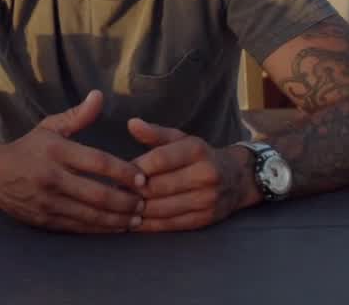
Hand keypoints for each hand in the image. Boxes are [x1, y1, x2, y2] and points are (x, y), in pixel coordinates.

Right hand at [0, 91, 147, 233]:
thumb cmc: (28, 148)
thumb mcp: (50, 127)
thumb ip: (78, 115)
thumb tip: (100, 96)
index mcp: (56, 151)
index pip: (98, 162)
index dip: (124, 172)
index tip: (142, 178)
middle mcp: (52, 177)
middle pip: (98, 194)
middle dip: (126, 201)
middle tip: (145, 202)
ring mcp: (47, 201)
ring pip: (91, 216)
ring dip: (118, 219)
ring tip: (137, 218)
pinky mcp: (45, 219)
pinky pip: (79, 227)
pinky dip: (100, 229)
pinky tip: (116, 226)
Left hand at [128, 119, 257, 231]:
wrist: (236, 179)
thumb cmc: (199, 156)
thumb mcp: (180, 139)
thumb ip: (155, 133)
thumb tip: (131, 123)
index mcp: (196, 151)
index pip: (158, 160)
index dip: (134, 168)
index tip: (116, 173)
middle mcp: (205, 175)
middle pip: (158, 187)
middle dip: (132, 191)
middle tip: (112, 192)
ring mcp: (206, 200)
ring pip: (161, 208)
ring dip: (136, 210)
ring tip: (117, 208)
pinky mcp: (204, 219)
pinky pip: (170, 225)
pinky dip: (148, 225)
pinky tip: (132, 222)